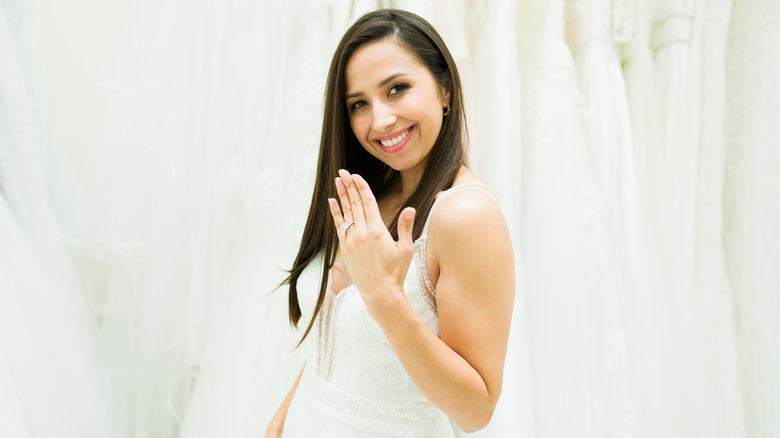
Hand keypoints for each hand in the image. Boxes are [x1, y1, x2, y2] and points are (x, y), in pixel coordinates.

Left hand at [327, 169, 415, 312]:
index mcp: (378, 231)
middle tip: (344, 172)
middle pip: (355, 203)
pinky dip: (335, 213)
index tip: (356, 175)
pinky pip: (339, 226)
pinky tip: (332, 201)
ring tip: (338, 180)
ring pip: (346, 212)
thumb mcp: (406, 249)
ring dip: (341, 195)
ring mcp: (352, 241)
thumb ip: (405, 227)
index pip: (368, 202)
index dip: (362, 187)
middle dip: (349, 186)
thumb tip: (410, 209)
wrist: (380, 293)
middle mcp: (362, 233)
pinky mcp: (345, 249)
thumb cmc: (396, 273)